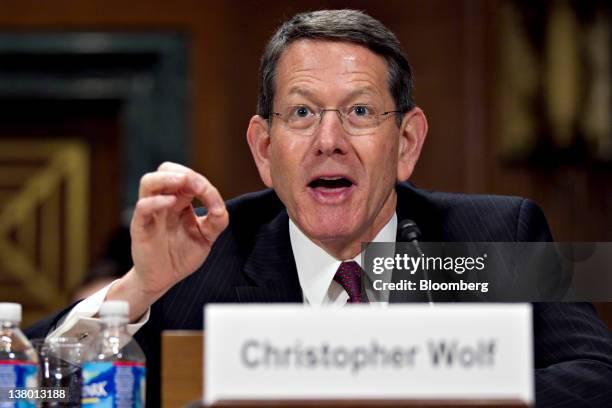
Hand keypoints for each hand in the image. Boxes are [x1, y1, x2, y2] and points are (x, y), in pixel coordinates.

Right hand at [107, 162, 228, 320]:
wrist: (164, 279)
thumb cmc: (182, 255)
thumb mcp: (206, 237)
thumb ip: (217, 221)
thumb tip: (220, 207)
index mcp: (179, 201)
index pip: (187, 177)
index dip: (202, 182)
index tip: (214, 201)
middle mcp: (163, 202)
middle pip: (165, 169)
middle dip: (184, 172)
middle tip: (199, 186)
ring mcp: (150, 213)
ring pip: (149, 182)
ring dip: (167, 178)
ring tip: (184, 182)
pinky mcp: (140, 228)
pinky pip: (143, 207)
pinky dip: (156, 201)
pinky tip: (172, 202)